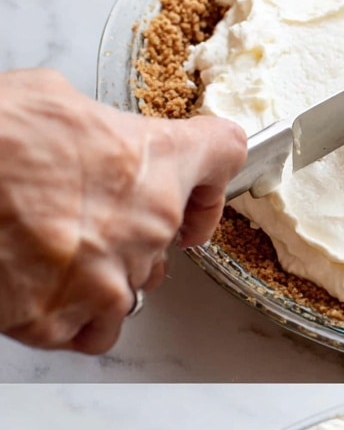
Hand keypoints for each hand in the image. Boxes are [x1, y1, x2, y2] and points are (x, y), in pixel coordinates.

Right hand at [0, 69, 245, 353]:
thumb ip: (99, 128)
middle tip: (76, 214)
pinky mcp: (60, 322)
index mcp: (152, 165)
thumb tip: (95, 139)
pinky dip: (67, 315)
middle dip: (129, 232)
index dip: (210, 175)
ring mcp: (106, 284)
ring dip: (100, 277)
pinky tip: (36, 283)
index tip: (197, 194)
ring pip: (128, 292)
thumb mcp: (51, 98)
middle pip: (166, 242)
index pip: (222, 156)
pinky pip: (86, 331)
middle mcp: (145, 231)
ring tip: (48, 250)